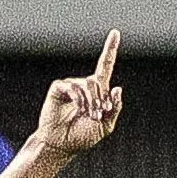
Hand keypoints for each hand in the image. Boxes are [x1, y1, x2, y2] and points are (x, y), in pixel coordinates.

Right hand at [33, 31, 123, 157]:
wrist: (62, 145)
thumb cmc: (82, 136)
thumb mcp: (106, 125)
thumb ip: (114, 108)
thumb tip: (117, 88)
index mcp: (97, 92)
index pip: (105, 66)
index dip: (110, 49)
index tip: (115, 33)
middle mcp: (84, 85)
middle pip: (99, 80)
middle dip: (102, 99)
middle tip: (98, 115)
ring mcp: (71, 86)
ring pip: (88, 84)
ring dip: (92, 101)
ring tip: (88, 115)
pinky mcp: (58, 88)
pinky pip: (73, 87)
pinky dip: (79, 99)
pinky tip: (78, 109)